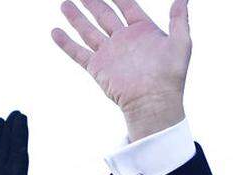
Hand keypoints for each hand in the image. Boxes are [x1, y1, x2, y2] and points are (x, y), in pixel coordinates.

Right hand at [52, 0, 190, 140]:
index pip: (126, 5)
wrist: (154, 103)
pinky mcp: (98, 68)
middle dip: (92, 2)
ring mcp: (109, 53)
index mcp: (142, 31)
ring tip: (65, 4)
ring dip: (76, 17)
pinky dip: (66, 43)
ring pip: (88, 30)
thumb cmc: (170, 76)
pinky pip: (78, 52)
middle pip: (104, 14)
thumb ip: (179, 18)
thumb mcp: (180, 43)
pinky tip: (55, 31)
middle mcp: (124, 40)